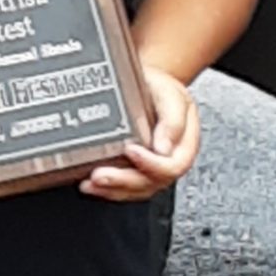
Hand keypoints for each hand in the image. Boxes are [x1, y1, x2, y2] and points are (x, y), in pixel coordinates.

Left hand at [80, 63, 198, 199]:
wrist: (149, 85)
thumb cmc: (160, 89)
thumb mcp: (171, 94)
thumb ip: (173, 120)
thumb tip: (164, 148)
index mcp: (185, 143)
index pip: (174, 165)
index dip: (152, 164)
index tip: (131, 150)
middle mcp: (169, 160)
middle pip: (152, 182)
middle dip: (124, 181)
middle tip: (100, 175)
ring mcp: (153, 168)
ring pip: (137, 189)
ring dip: (112, 190)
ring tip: (90, 183)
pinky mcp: (136, 170)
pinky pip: (126, 188)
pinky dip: (108, 190)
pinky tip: (91, 185)